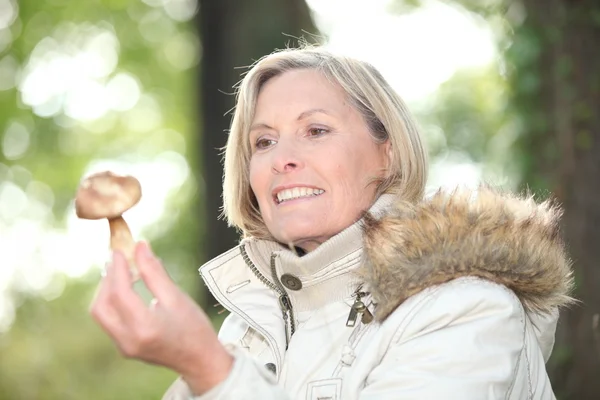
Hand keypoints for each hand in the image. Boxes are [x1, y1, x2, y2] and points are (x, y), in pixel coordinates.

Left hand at [90, 241, 232, 393]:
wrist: (200, 361)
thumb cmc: (194, 328)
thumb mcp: (177, 297)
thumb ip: (154, 272)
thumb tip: (140, 246)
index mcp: (145, 328)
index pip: (120, 294)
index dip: (118, 269)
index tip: (120, 251)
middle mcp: (128, 341)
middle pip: (101, 306)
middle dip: (107, 280)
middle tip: (118, 261)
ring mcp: (124, 347)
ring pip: (101, 314)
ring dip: (106, 291)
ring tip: (121, 272)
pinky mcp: (124, 348)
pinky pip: (109, 321)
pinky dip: (112, 302)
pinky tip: (125, 289)